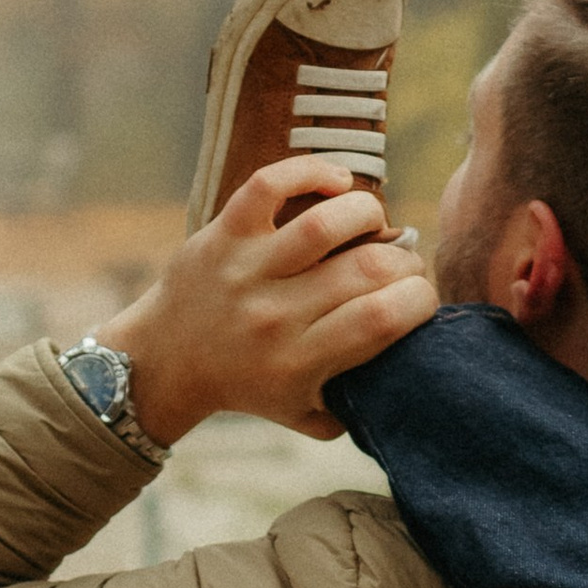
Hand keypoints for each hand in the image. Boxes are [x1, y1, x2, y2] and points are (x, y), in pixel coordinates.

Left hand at [103, 160, 436, 444]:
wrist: (167, 362)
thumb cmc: (249, 386)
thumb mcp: (306, 415)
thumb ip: (359, 403)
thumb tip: (411, 365)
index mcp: (300, 361)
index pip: (383, 318)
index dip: (420, 299)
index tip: (420, 297)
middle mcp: (275, 314)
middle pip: (367, 269)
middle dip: (405, 261)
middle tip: (403, 263)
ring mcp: (247, 269)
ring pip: (326, 223)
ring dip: (367, 215)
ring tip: (373, 223)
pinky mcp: (225, 233)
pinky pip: (270, 185)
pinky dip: (311, 172)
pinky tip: (336, 182)